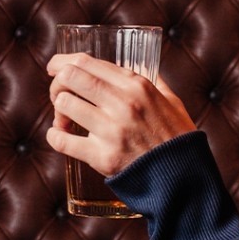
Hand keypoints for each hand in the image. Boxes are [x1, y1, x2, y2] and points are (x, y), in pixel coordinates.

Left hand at [45, 53, 195, 176]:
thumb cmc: (178, 138)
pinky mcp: (103, 157)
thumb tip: (140, 62)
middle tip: (58, 94)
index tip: (54, 67)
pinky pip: (62, 140)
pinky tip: (59, 135)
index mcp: (137, 85)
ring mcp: (112, 130)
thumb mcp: (171, 100)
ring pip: (63, 104)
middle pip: (70, 77)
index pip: (87, 61)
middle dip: (57, 83)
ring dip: (57, 111)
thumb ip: (154, 80)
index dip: (63, 61)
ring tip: (64, 120)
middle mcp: (124, 103)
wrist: (184, 178)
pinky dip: (54, 136)